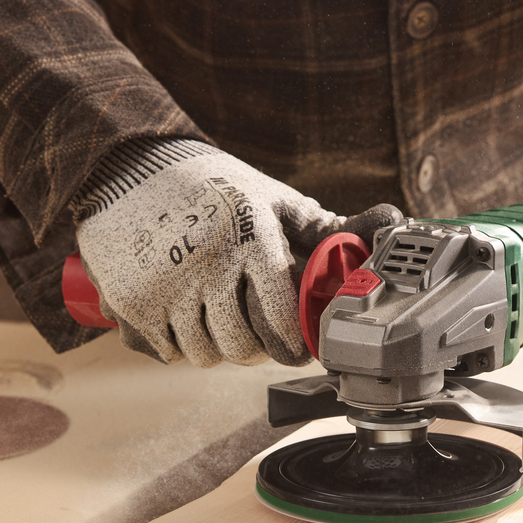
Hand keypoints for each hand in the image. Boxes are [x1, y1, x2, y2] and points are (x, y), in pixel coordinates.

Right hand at [71, 138, 401, 366]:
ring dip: (219, 349)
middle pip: (242, 347)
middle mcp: (209, 264)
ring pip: (205, 355)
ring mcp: (166, 285)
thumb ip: (328, 228)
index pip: (281, 317)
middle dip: (258, 350)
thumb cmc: (219, 187)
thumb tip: (390, 224)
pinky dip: (179, 346)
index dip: (293, 344)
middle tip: (260, 338)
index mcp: (252, 237)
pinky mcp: (132, 301)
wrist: (132, 167)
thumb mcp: (277, 201)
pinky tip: (187, 319)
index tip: (298, 347)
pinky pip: (166, 352)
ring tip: (223, 324)